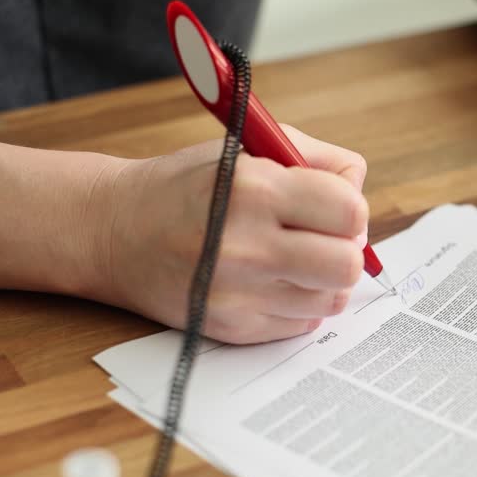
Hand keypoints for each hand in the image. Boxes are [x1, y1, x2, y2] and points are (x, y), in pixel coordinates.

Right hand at [90, 125, 368, 342]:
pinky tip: (270, 281)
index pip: (349, 210)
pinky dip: (297, 303)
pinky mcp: (231, 328)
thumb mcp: (248, 148)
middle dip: (344, 248)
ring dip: (323, 280)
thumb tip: (361, 191)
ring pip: (331, 300)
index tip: (333, 207)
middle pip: (346, 264)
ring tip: (295, 260)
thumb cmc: (188, 186)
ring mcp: (237, 294)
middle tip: (323, 238)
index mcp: (253, 189)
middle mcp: (245, 245)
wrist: (115, 231)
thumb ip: (316, 160)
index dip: (349, 208)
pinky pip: (301, 324)